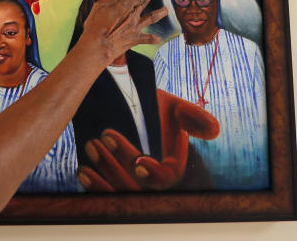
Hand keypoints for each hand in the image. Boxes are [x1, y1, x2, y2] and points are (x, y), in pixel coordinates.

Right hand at [78, 0, 165, 65]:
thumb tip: (118, 2)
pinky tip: (159, 39)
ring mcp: (135, 27)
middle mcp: (132, 16)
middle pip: (144, 3)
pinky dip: (154, 39)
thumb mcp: (98, 9)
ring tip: (166, 10)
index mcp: (124, 7)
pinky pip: (148, 39)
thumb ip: (109, 3)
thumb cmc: (95, 28)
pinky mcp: (135, 39)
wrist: (98, 47)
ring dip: (160, 13)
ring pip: (152, 18)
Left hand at [78, 89, 219, 190]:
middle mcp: (148, 181)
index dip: (153, 174)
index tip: (140, 161)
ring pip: (117, 190)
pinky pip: (101, 193)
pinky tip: (83, 169)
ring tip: (93, 144)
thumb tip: (213, 131)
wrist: (126, 103)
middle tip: (105, 135)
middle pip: (136, 185)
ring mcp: (128, 183)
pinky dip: (93, 185)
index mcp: (168, 168)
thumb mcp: (173, 107)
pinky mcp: (108, 183)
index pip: (164, 179)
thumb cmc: (153, 107)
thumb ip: (192, 116)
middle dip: (120, 163)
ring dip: (104, 171)